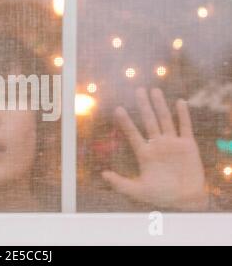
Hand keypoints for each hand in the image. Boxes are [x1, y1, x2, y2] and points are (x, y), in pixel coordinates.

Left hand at [102, 88, 208, 210]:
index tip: (117, 109)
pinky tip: (179, 102)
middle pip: (149, 120)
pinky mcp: (188, 145)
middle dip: (143, 105)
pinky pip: (185, 126)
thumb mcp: (138, 190)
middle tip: (138, 90)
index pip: (132, 133)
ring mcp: (172, 143)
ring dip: (160, 105)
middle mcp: (157, 145)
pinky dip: (183, 115)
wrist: (186, 201)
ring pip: (165, 120)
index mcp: (144, 154)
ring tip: (154, 90)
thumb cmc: (161, 196)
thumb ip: (120, 183)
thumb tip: (103, 175)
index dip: (125, 122)